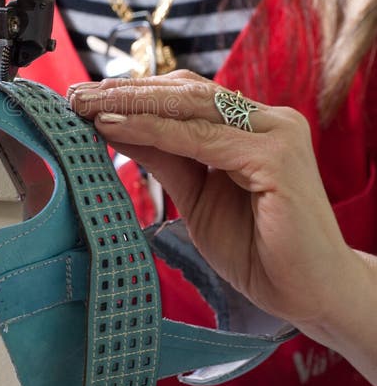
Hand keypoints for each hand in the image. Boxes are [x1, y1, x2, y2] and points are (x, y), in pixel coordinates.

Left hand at [68, 70, 352, 333]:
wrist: (311, 294)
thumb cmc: (261, 249)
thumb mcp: (198, 196)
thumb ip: (166, 158)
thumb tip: (117, 127)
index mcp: (253, 125)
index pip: (185, 96)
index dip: (135, 93)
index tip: (87, 97)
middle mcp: (268, 119)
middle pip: (185, 92)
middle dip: (125, 91)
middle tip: (75, 95)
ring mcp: (276, 133)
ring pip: (189, 106)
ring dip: (131, 103)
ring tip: (86, 106)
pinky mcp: (277, 157)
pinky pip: (201, 138)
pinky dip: (154, 130)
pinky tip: (116, 127)